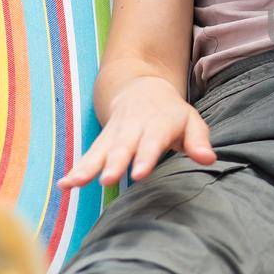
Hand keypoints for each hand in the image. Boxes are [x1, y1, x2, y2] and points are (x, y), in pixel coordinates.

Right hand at [57, 76, 216, 188]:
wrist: (141, 89)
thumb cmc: (172, 113)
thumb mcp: (191, 121)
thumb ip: (198, 140)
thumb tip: (209, 159)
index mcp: (158, 122)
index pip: (152, 140)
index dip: (145, 156)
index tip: (139, 174)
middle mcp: (133, 127)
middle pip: (123, 146)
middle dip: (115, 163)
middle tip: (108, 180)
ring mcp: (114, 134)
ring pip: (101, 151)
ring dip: (88, 167)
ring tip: (75, 184)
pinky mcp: (102, 141)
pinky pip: (88, 156)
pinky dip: (76, 169)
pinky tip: (64, 185)